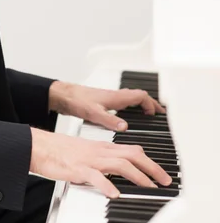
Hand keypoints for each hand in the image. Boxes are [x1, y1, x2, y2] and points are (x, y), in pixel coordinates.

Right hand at [30, 127, 171, 197]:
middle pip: (132, 155)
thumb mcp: (86, 152)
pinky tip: (114, 194)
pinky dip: (106, 184)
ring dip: (137, 176)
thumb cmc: (60, 151)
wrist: (39, 146)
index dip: (150, 162)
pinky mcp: (77, 168)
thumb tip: (117, 171)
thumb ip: (102, 159)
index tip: (161, 174)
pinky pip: (94, 176)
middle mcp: (100, 151)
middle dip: (152, 168)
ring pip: (119, 164)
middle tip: (165, 182)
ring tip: (149, 188)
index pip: (133, 151)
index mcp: (102, 147)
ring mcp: (89, 159)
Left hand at [49, 80, 165, 130]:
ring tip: (147, 115)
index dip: (151, 104)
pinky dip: (130, 108)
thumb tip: (125, 127)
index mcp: (117, 97)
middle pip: (139, 96)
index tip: (157, 114)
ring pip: (131, 99)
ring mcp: (110, 98)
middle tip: (158, 114)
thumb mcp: (94, 113)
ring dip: (141, 105)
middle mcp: (115, 96)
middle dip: (150, 104)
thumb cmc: (77, 100)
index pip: (141, 96)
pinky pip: (123, 103)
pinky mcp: (103, 102)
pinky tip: (126, 117)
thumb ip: (110, 120)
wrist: (64, 96)